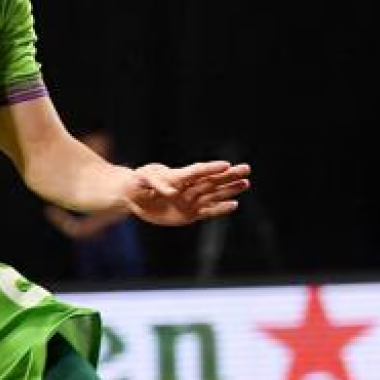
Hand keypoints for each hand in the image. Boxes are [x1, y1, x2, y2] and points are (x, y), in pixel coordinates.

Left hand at [125, 161, 251, 225]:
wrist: (133, 197)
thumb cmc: (137, 184)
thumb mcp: (141, 179)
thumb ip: (155, 183)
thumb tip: (171, 192)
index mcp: (176, 176)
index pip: (196, 171)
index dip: (210, 168)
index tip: (225, 165)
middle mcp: (187, 187)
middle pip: (211, 180)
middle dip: (228, 175)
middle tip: (246, 169)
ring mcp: (190, 200)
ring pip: (213, 195)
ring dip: (229, 190)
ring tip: (246, 184)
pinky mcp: (189, 214)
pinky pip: (207, 212)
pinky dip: (220, 209)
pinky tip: (234, 205)